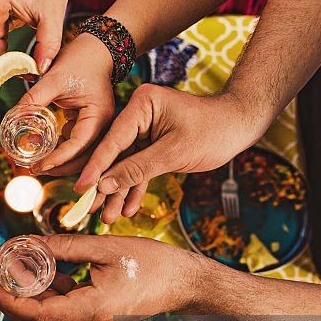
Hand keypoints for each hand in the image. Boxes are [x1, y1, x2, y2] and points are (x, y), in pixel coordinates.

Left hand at [0, 234, 193, 320]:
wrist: (188, 284)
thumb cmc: (154, 265)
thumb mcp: (106, 248)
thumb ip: (65, 246)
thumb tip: (30, 244)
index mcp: (90, 310)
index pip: (34, 313)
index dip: (4, 298)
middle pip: (36, 318)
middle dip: (9, 297)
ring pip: (49, 315)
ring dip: (28, 294)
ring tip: (10, 268)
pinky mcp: (99, 316)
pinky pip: (65, 309)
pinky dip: (49, 293)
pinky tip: (38, 270)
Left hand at [18, 33, 116, 185]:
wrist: (97, 47)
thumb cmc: (81, 59)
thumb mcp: (54, 78)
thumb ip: (34, 99)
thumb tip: (13, 118)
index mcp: (98, 116)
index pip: (78, 145)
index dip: (57, 159)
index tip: (38, 166)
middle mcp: (103, 125)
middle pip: (83, 158)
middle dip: (59, 167)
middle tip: (33, 169)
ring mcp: (98, 126)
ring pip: (80, 154)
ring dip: (60, 161)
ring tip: (36, 163)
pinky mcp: (90, 123)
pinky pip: (77, 144)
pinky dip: (61, 150)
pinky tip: (45, 151)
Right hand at [80, 86, 261, 220]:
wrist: (240, 125)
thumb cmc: (213, 131)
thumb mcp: (173, 154)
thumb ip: (136, 170)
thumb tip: (104, 185)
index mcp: (142, 105)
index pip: (112, 141)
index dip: (96, 168)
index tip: (81, 189)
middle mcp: (139, 114)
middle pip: (114, 154)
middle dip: (106, 184)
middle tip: (90, 209)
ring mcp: (146, 128)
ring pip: (125, 165)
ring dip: (119, 191)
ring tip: (108, 216)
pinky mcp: (154, 142)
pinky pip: (139, 167)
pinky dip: (135, 187)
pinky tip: (128, 208)